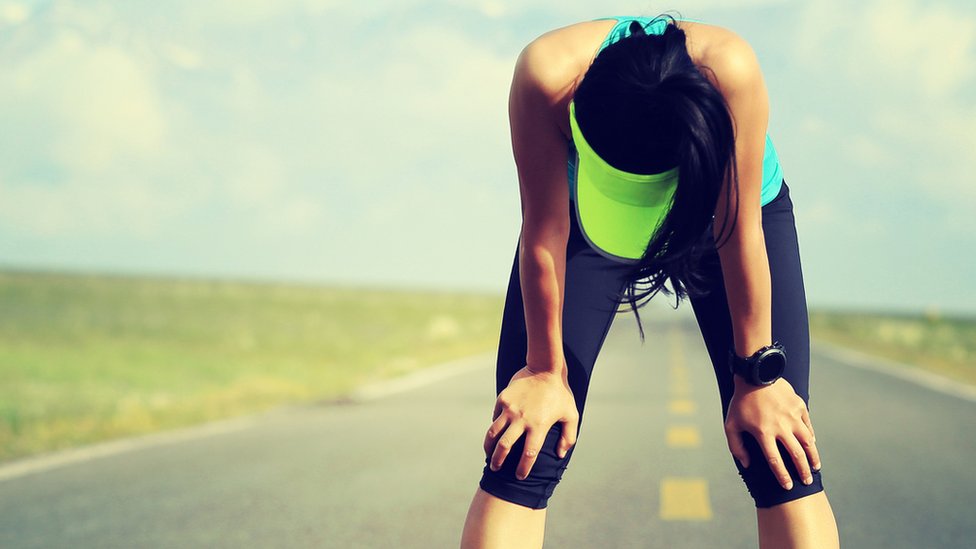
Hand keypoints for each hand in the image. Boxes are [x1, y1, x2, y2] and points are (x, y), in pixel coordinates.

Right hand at [483, 365, 579, 480]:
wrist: (545, 368)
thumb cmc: (560, 394)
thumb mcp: (571, 415)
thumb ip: (568, 437)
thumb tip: (560, 455)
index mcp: (539, 426)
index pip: (529, 454)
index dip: (523, 468)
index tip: (519, 476)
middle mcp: (522, 419)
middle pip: (505, 446)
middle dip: (498, 461)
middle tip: (496, 468)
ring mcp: (510, 409)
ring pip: (493, 433)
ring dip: (489, 447)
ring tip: (489, 455)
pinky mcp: (503, 399)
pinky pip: (495, 417)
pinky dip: (494, 427)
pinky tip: (496, 433)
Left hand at [724, 377, 820, 489]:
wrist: (755, 374)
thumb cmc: (741, 401)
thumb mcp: (731, 424)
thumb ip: (736, 446)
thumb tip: (746, 463)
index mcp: (763, 432)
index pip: (775, 461)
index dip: (782, 476)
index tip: (788, 486)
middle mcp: (781, 426)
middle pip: (796, 455)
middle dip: (803, 471)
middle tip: (806, 481)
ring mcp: (792, 416)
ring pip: (808, 442)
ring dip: (813, 457)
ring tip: (815, 467)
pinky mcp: (799, 406)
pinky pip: (808, 426)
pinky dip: (811, 437)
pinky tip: (812, 444)